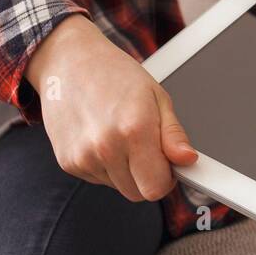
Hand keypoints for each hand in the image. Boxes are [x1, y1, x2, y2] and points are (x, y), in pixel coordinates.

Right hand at [25, 15, 195, 199]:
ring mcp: (83, 157)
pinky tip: (100, 137)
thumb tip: (187, 159)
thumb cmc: (115, 75)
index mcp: (134, 129)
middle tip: (143, 145)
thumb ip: (174, 134)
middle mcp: (106, 147)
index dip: (166, 178)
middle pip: (138, 193)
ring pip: (119, 187)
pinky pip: (98, 179)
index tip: (166, 163)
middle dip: (147, 176)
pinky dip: (104, 165)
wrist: (69, 61)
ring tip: (118, 135)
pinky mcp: (68, 162)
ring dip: (125, 170)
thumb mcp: (156, 97)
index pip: (157, 188)